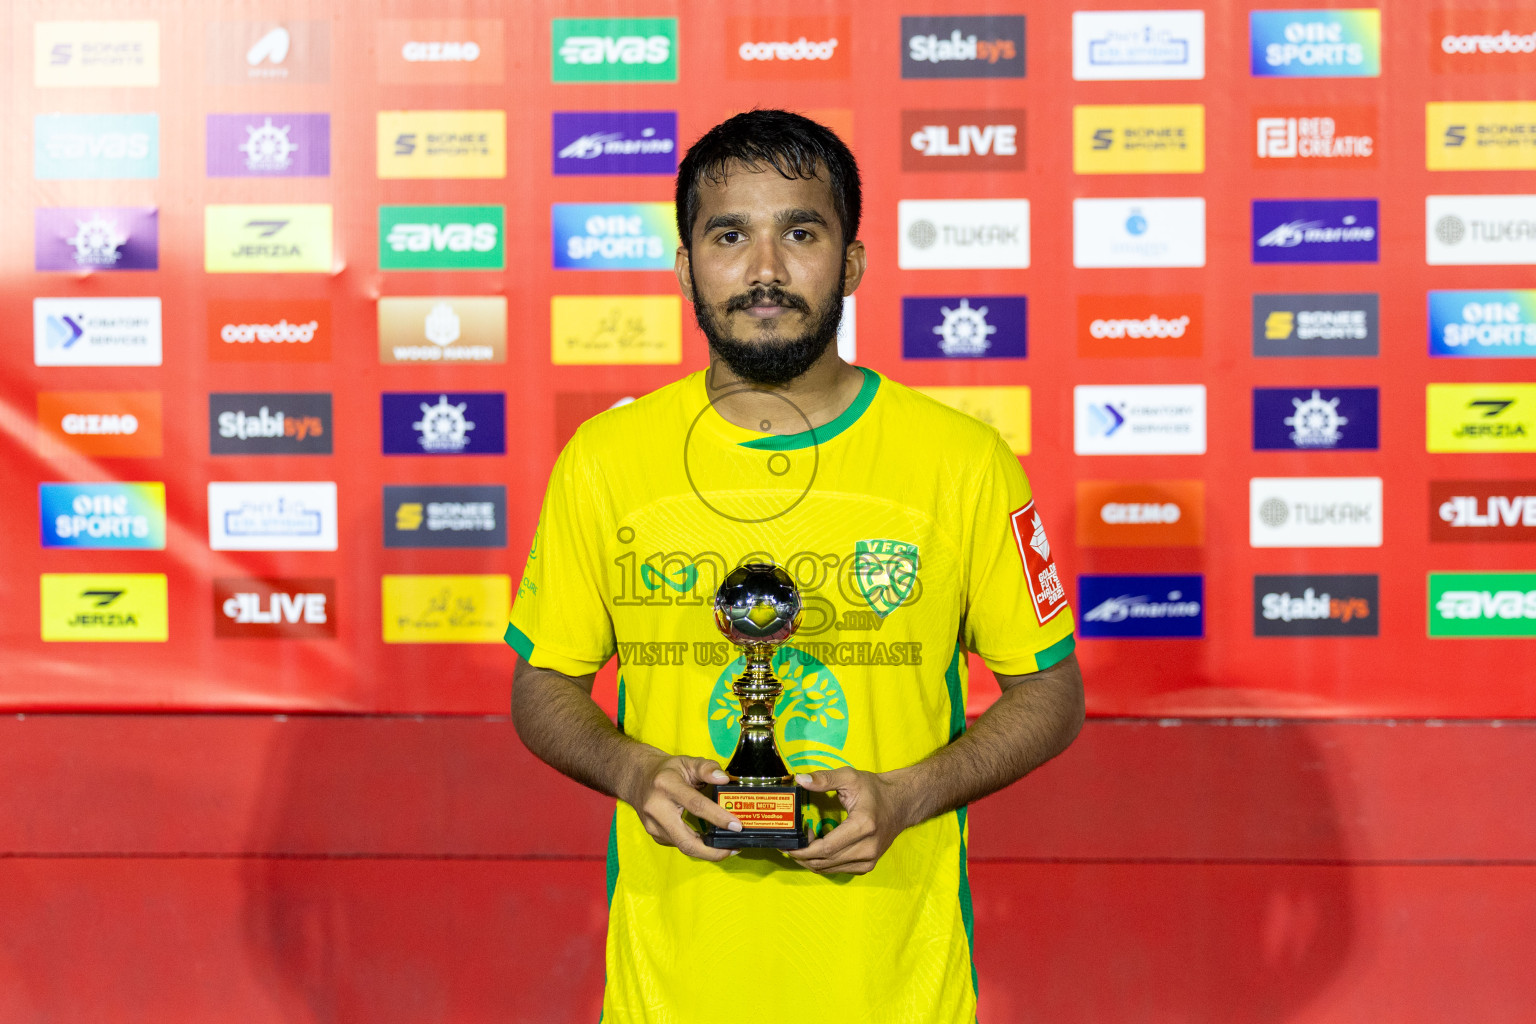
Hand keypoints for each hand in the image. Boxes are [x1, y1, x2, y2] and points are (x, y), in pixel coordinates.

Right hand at [620, 752, 741, 861]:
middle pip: (686, 840)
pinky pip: (678, 843)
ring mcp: (653, 825)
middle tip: (733, 848)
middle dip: (711, 851)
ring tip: (726, 845)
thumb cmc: (667, 770)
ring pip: (683, 846)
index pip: (696, 805)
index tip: (736, 826)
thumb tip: (724, 779)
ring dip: (706, 850)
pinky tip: (708, 841)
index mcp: (666, 785)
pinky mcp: (654, 834)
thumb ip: (707, 768)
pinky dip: (695, 845)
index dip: (718, 817)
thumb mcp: (688, 761)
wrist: (638, 778)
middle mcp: (656, 808)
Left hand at [787, 767, 914, 875]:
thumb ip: (824, 778)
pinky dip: (822, 863)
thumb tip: (800, 780)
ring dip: (810, 861)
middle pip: (825, 861)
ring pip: (829, 869)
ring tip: (799, 846)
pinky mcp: (868, 866)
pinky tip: (816, 850)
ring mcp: (869, 859)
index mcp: (863, 826)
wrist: (901, 803)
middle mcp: (868, 847)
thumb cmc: (875, 790)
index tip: (791, 840)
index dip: (804, 848)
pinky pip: (838, 870)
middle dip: (801, 856)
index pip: (826, 848)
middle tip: (788, 844)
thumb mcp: (850, 777)